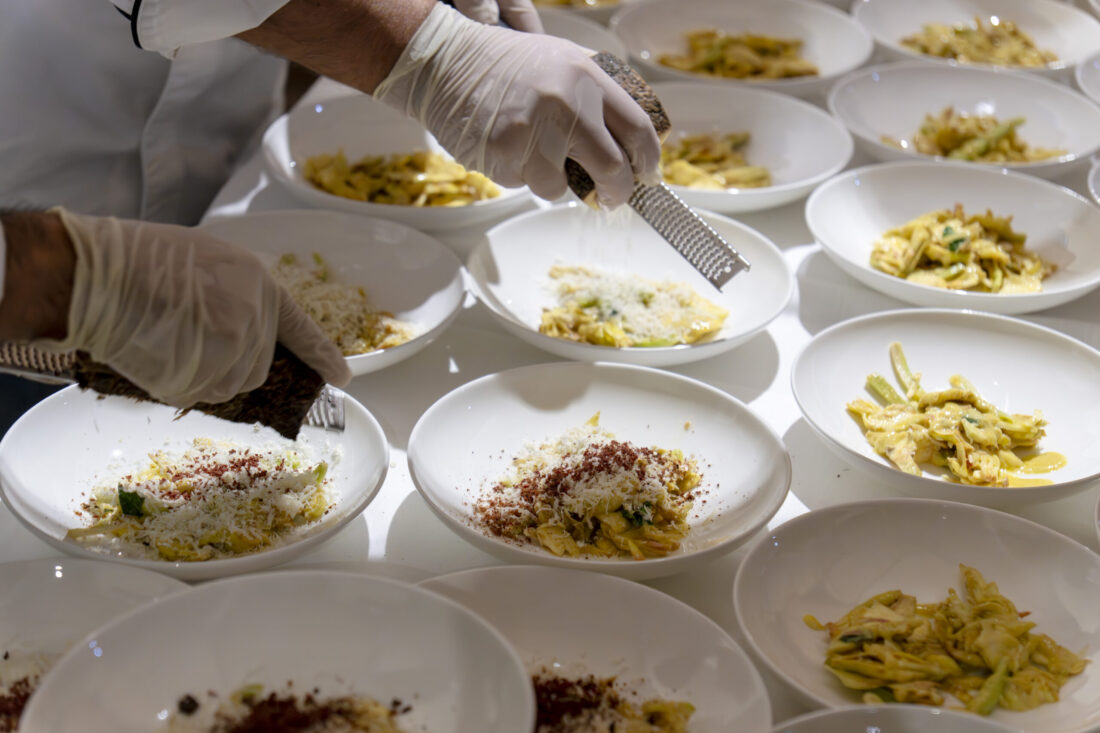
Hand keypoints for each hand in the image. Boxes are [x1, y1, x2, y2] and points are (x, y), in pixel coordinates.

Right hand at [37, 209, 350, 407]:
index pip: (300, 328)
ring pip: (231, 384)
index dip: (322, 354)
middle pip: (257, 366)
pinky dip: (181, 384)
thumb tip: (242, 332)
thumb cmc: (138, 260)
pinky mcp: (208, 370)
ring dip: (204, 375)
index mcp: (259, 283)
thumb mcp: (206, 262)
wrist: (96, 272)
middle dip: (229, 363)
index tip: (343, 377)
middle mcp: (255, 315)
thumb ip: (236, 297)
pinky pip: (202, 393)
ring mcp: (234, 345)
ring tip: (169, 340)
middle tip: (187, 338)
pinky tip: (159, 354)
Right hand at [373, 4, 659, 207]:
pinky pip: (524, 184)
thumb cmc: (506, 64)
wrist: (446, 61)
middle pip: (612, 169)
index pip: (637, 130)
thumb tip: (634, 138)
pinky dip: (519, 174)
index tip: (647, 175)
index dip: (648, 161)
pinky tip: (506, 145)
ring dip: (553, 181)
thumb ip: (599, 92)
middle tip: (611, 197)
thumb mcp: (564, 59)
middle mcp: (565, 104)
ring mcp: (533, 132)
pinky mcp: (504, 155)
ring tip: (534, 151)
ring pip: (561, 187)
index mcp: (587, 77)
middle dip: (616, 192)